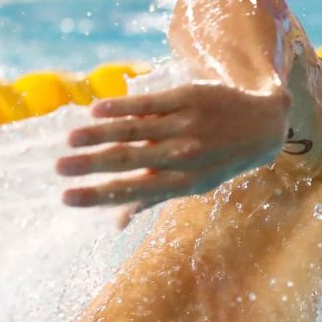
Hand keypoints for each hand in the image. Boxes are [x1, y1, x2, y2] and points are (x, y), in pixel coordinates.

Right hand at [56, 83, 289, 227]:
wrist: (264, 124)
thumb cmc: (220, 159)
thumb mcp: (194, 183)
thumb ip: (152, 198)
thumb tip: (116, 223)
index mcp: (185, 181)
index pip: (135, 190)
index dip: (100, 195)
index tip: (67, 197)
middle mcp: (186, 155)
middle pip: (131, 160)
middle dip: (91, 165)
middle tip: (57, 168)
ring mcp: (188, 125)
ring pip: (136, 130)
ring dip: (99, 134)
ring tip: (70, 138)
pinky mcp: (189, 98)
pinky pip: (150, 103)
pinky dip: (122, 107)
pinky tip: (96, 110)